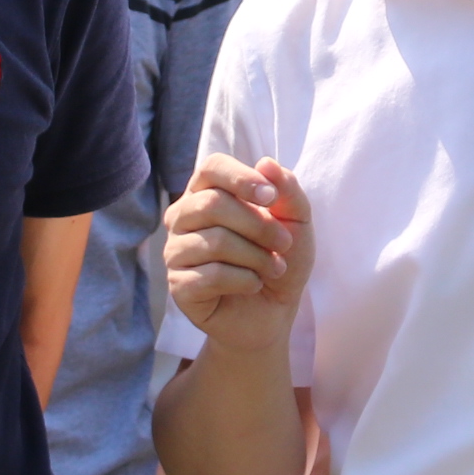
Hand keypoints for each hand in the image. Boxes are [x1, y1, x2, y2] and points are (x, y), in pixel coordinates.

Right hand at [164, 156, 311, 351]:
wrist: (274, 312)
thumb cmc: (280, 258)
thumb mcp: (297, 222)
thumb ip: (287, 190)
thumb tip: (266, 162)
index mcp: (208, 192)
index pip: (211, 167)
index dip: (241, 178)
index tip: (271, 198)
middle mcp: (184, 217)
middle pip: (212, 204)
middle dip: (259, 225)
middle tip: (284, 244)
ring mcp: (176, 251)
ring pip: (214, 242)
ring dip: (256, 256)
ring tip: (274, 268)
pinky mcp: (178, 285)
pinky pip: (211, 275)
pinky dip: (244, 280)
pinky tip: (253, 284)